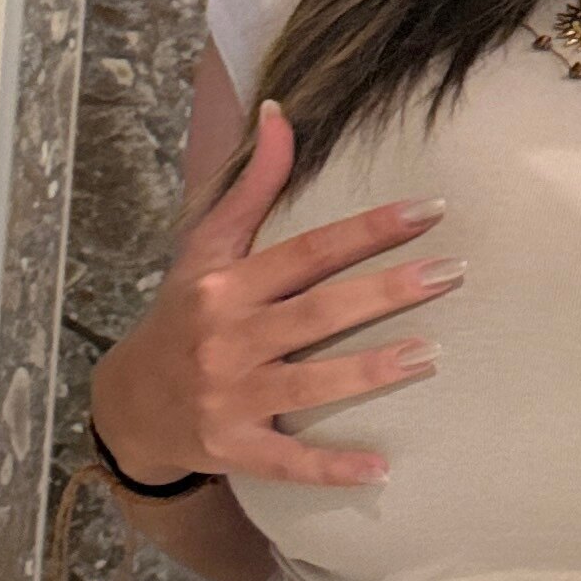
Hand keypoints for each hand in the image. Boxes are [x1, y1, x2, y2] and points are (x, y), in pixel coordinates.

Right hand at [86, 102, 456, 491]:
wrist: (128, 405)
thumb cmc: (183, 315)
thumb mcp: (205, 248)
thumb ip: (252, 186)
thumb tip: (280, 111)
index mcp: (226, 285)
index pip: (309, 251)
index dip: (369, 229)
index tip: (429, 210)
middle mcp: (227, 338)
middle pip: (319, 312)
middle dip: (388, 291)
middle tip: (453, 272)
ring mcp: (229, 398)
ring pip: (311, 383)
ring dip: (373, 370)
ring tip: (435, 353)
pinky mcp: (233, 449)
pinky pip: (289, 461)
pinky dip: (332, 468)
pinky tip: (382, 469)